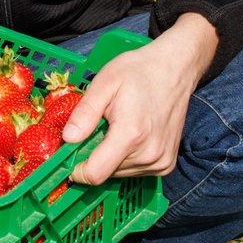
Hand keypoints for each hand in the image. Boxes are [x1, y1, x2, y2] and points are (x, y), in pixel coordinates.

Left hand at [62, 13, 216, 184]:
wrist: (175, 69)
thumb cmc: (138, 71)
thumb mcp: (105, 83)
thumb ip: (85, 113)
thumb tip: (67, 139)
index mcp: (131, 134)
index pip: (96, 173)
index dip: (78, 170)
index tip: (70, 156)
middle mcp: (149, 154)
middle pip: (107, 173)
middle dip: (95, 156)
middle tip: (99, 129)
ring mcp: (161, 161)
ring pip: (120, 174)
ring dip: (111, 158)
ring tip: (118, 128)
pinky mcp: (167, 164)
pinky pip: (136, 171)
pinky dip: (127, 159)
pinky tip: (132, 136)